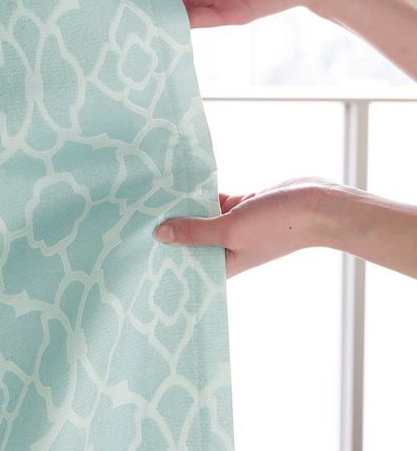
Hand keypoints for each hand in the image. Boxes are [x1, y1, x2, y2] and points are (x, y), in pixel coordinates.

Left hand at [153, 176, 341, 277]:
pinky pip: (212, 201)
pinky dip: (198, 194)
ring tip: (148, 199)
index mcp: (223, 264)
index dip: (164, 259)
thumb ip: (195, 232)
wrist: (318, 204)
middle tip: (132, 220)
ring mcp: (233, 227)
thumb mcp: (230, 230)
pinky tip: (177, 185)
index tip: (136, 251)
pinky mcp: (240, 207)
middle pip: (189, 240)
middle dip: (168, 230)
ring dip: (182, 208)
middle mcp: (225, 248)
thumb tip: (160, 234)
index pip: (186, 265)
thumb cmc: (278, 226)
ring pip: (198, 218)